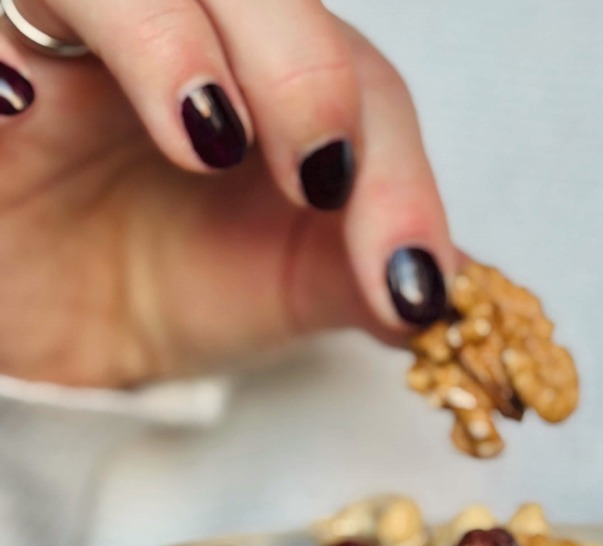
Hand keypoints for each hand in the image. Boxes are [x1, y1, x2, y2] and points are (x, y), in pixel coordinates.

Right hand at [0, 0, 454, 386]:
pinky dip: (3, 54)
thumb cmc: (177, 284)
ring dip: (166, 33)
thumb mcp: (286, 288)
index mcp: (273, 72)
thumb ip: (361, 279)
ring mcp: (69, 34)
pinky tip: (22, 101)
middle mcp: (179, 27)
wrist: (64, 331)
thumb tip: (433, 296)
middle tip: (318, 178)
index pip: (357, 75)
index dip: (395, 173)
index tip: (408, 280)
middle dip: (301, 67)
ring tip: (204, 136)